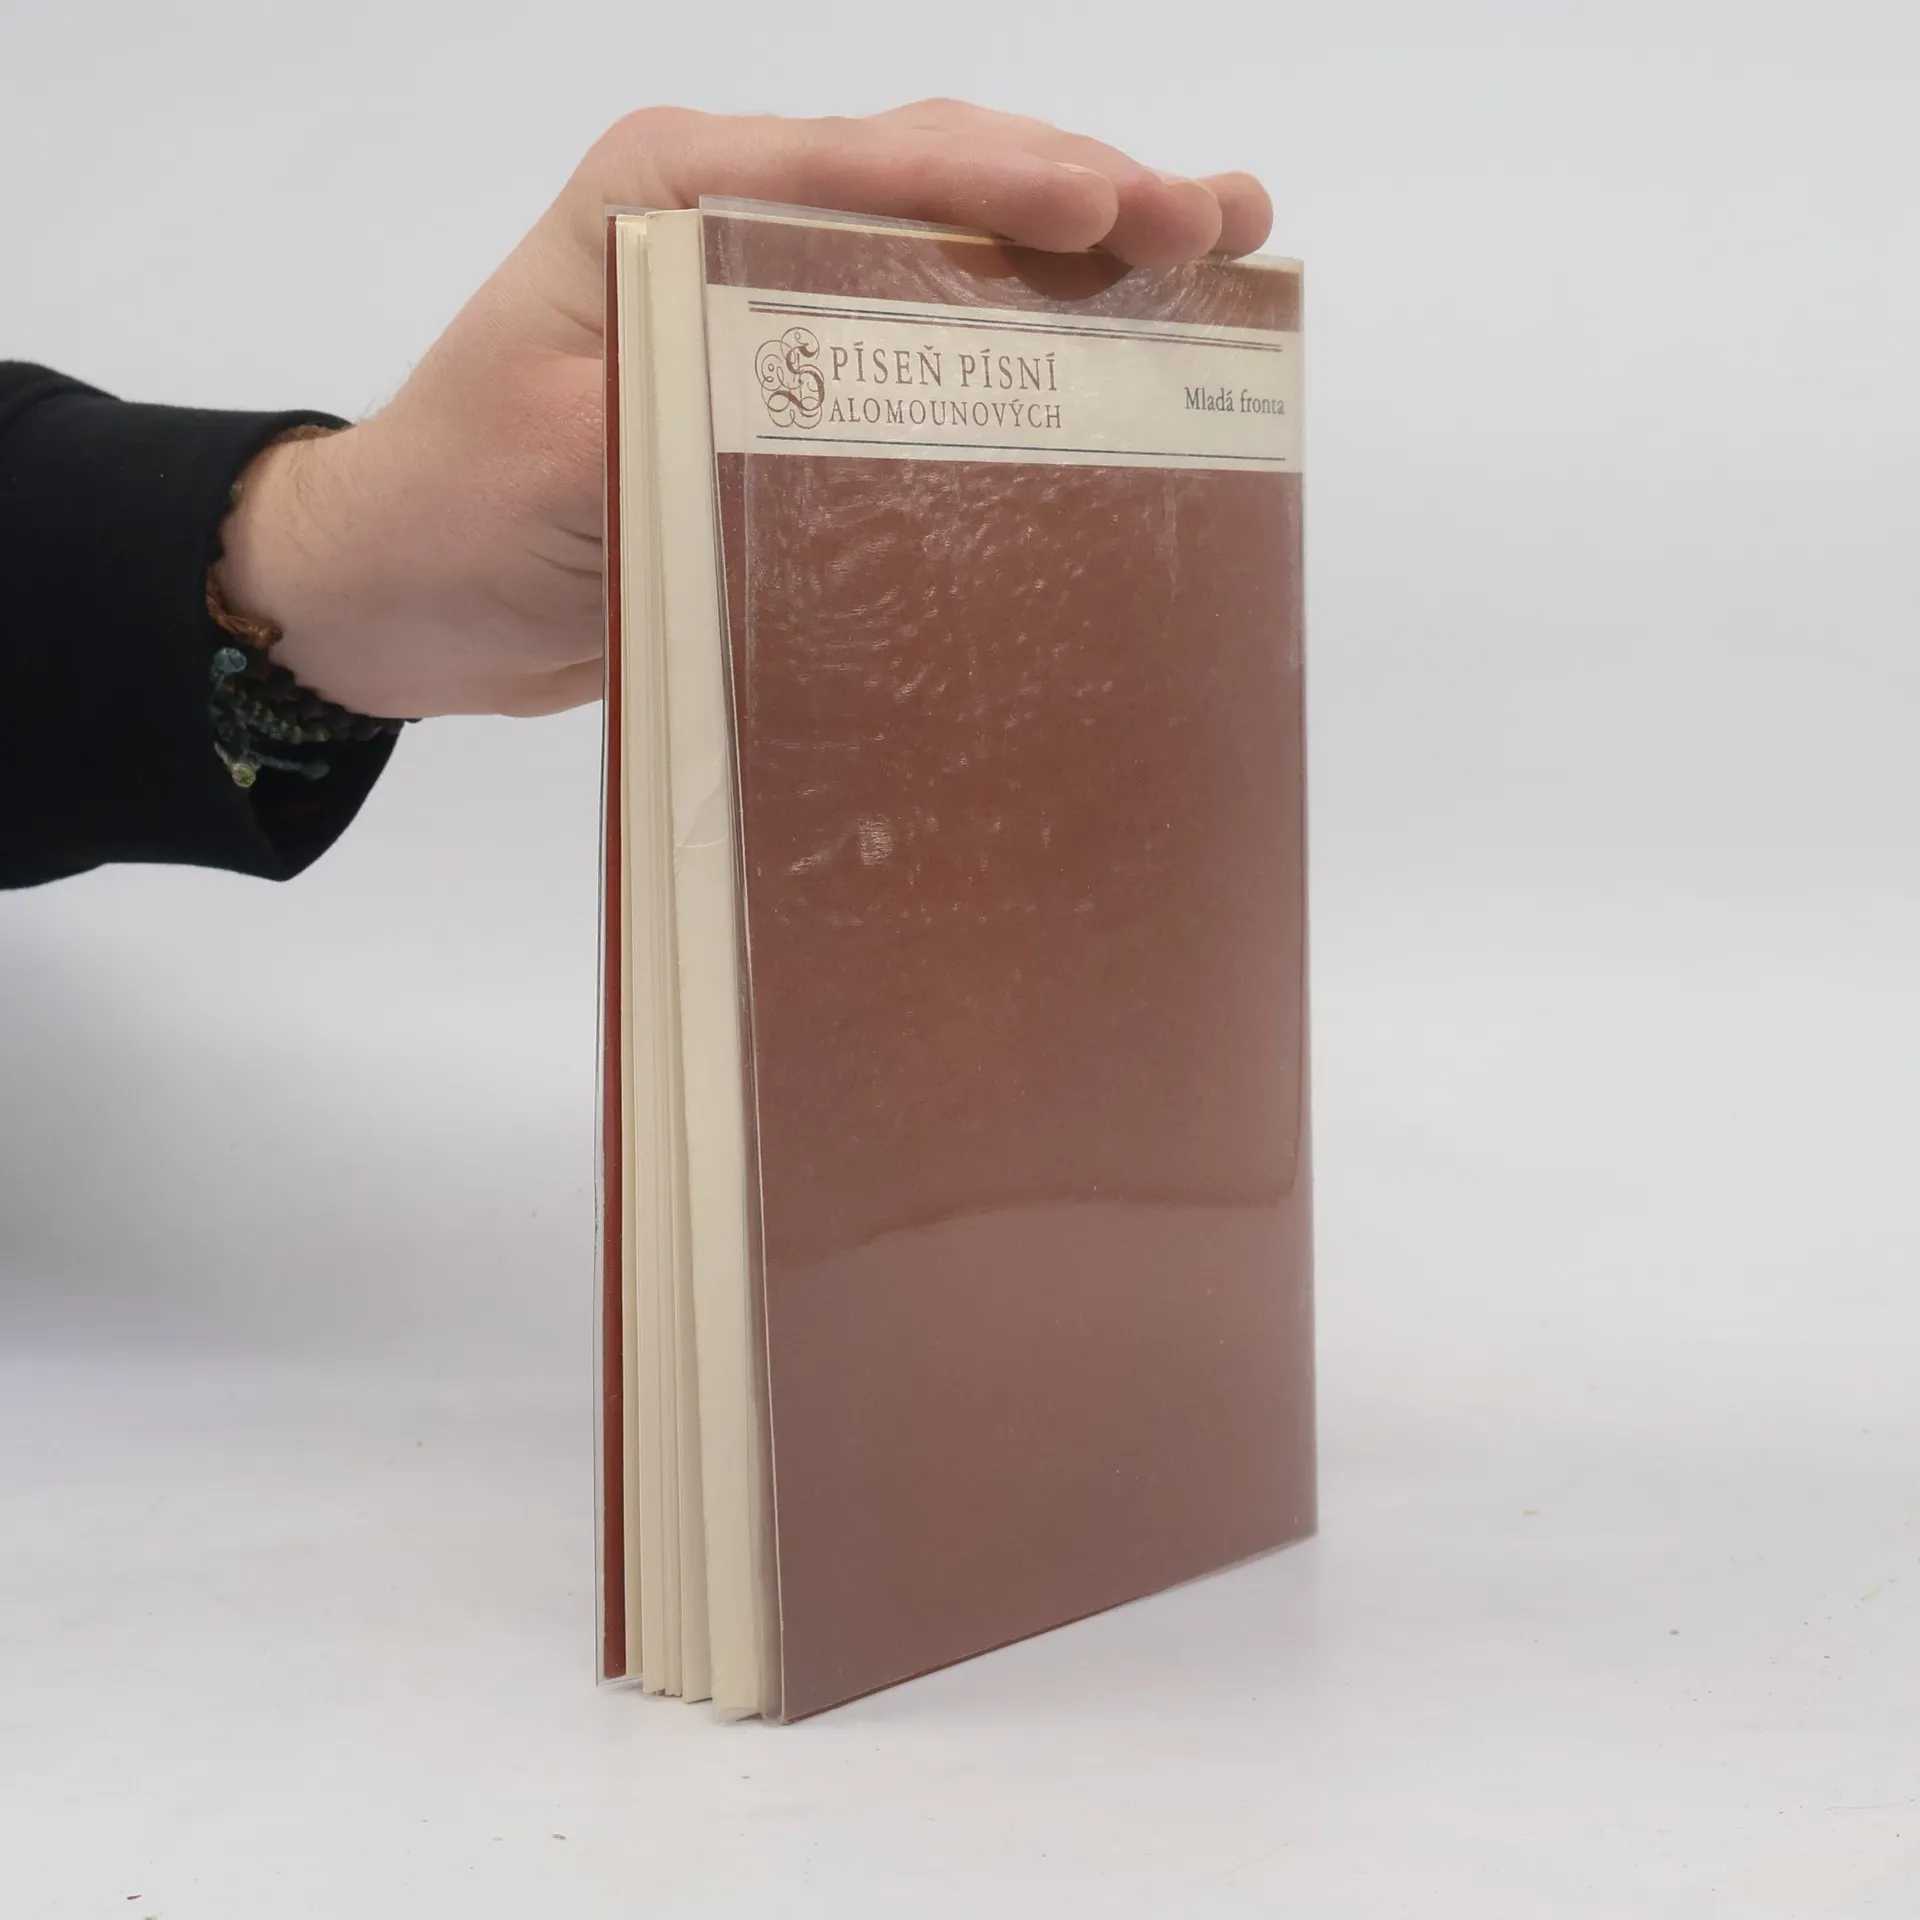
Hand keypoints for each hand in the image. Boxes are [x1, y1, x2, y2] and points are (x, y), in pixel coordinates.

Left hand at [217, 101, 1274, 719]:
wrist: (411, 590)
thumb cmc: (462, 513)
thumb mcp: (563, 461)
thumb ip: (687, 412)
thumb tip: (845, 423)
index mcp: (669, 195)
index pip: (859, 165)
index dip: (1001, 184)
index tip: (1118, 210)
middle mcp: (730, 222)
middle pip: (932, 178)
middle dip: (1087, 191)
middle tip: (1222, 221)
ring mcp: (770, 297)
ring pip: (950, 240)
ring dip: (1084, 244)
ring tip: (1221, 245)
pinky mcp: (792, 380)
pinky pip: (928, 336)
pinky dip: (1028, 332)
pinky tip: (1119, 339)